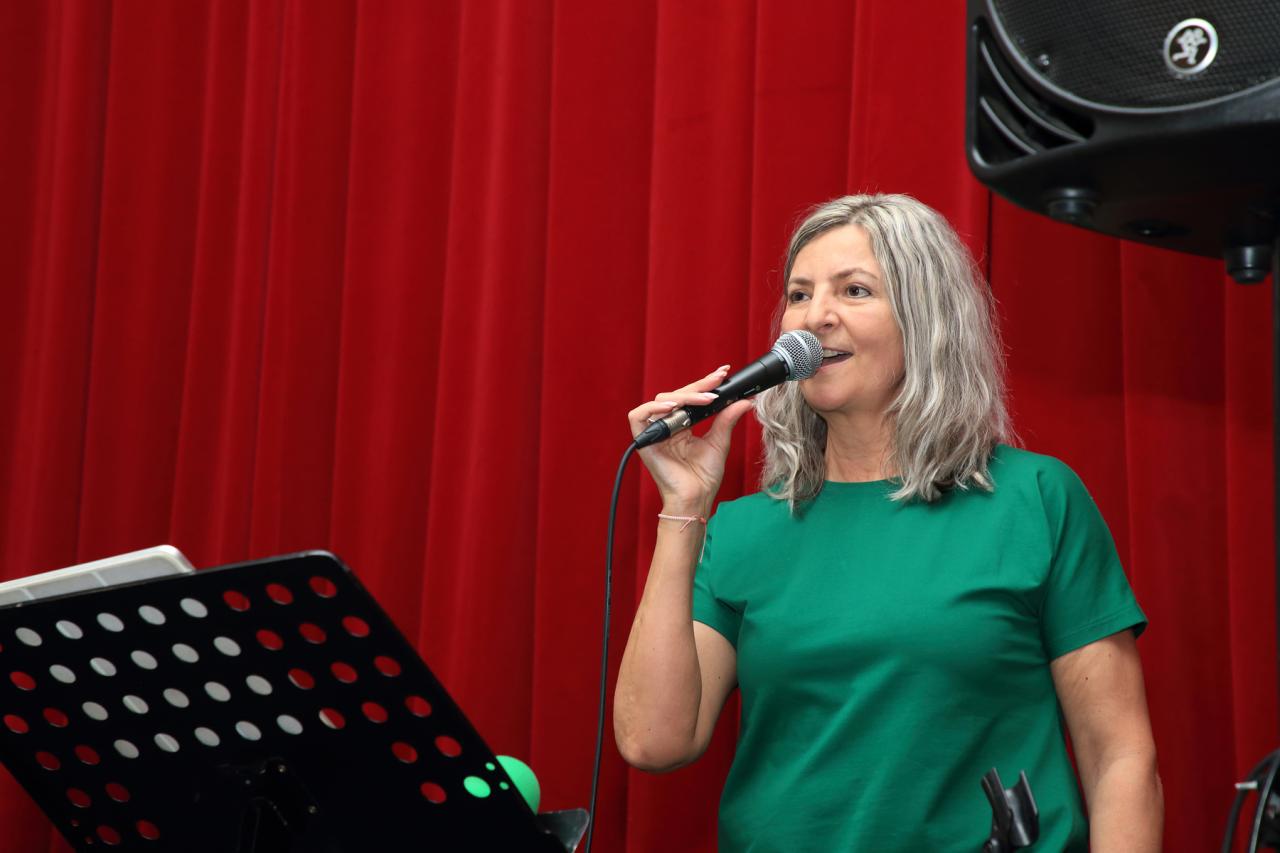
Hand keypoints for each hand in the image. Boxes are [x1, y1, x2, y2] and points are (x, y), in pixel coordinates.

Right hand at [627, 365, 754, 512]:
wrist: (696, 498)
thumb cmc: (704, 477)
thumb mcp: (719, 442)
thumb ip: (727, 419)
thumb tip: (744, 401)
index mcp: (682, 425)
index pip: (690, 397)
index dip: (704, 383)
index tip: (722, 373)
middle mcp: (666, 426)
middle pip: (675, 395)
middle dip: (697, 386)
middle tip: (717, 383)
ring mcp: (655, 433)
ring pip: (660, 401)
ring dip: (682, 396)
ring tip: (704, 399)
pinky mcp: (644, 441)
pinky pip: (638, 416)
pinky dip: (653, 408)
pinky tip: (672, 407)